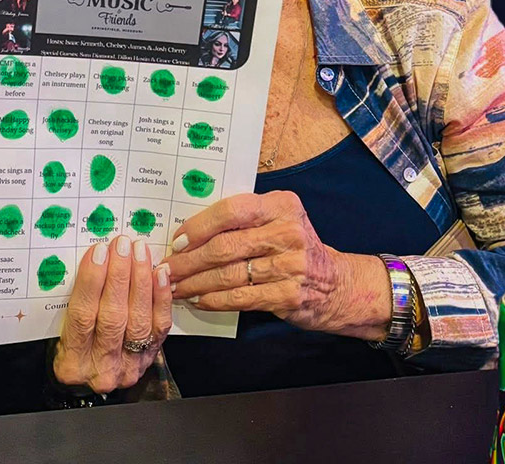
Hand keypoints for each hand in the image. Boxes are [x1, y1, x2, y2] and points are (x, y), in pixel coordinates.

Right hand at [53, 236, 171, 393]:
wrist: (93, 372)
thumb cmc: (75, 342)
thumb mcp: (62, 327)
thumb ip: (76, 299)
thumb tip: (96, 257)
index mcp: (71, 362)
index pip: (82, 316)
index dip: (91, 281)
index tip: (98, 252)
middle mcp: (101, 369)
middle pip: (112, 317)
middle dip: (119, 275)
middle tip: (122, 245)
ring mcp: (129, 366)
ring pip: (138, 320)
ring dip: (140, 280)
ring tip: (139, 252)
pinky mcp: (149, 359)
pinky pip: (159, 326)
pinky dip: (160, 296)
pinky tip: (159, 272)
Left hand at [164, 191, 390, 337]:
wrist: (338, 285)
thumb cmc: (294, 248)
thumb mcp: (276, 220)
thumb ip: (242, 219)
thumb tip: (189, 230)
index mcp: (281, 205)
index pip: (231, 210)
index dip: (198, 226)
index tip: (177, 240)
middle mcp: (288, 232)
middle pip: (225, 245)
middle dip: (189, 260)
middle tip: (166, 268)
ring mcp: (291, 265)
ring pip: (229, 274)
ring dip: (196, 282)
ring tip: (175, 286)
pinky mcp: (290, 295)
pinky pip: (241, 297)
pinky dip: (215, 300)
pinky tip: (199, 300)